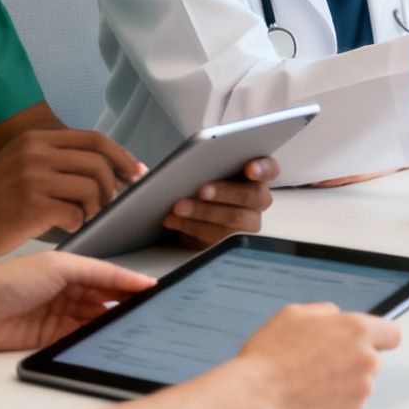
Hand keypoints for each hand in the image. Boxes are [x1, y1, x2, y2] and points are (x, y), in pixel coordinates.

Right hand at [0, 130, 146, 258]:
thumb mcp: (20, 164)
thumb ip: (55, 162)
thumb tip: (105, 171)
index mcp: (37, 139)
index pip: (94, 139)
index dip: (122, 156)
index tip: (136, 172)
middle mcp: (37, 153)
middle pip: (99, 163)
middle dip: (115, 186)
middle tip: (113, 204)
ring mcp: (34, 177)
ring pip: (93, 188)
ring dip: (97, 208)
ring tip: (85, 218)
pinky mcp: (32, 205)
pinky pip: (76, 213)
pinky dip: (79, 223)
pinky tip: (67, 227)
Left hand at [0, 252, 154, 353]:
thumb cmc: (6, 280)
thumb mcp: (59, 266)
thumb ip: (98, 273)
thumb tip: (132, 279)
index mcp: (70, 269)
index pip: (109, 277)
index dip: (131, 283)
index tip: (155, 291)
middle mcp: (65, 292)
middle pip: (104, 301)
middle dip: (124, 306)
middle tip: (147, 313)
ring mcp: (57, 316)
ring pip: (93, 322)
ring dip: (109, 325)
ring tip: (130, 328)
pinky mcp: (48, 339)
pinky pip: (77, 340)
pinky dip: (91, 341)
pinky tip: (104, 342)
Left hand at [162, 157, 278, 246]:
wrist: (191, 213)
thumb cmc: (197, 184)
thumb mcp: (191, 169)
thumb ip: (174, 166)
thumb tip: (139, 170)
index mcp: (256, 175)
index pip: (270, 168)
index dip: (262, 168)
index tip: (249, 169)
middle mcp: (258, 200)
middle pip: (252, 197)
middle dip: (226, 193)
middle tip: (202, 189)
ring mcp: (248, 223)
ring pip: (235, 221)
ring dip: (205, 213)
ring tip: (178, 208)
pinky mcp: (231, 243)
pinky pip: (217, 239)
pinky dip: (194, 229)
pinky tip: (175, 222)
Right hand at [233, 303, 400, 408]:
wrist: (257, 397)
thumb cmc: (270, 357)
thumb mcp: (292, 315)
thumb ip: (323, 312)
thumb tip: (334, 316)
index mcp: (355, 330)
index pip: (392, 333)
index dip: (380, 337)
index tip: (371, 342)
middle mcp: (365, 359)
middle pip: (373, 359)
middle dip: (353, 360)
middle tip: (322, 363)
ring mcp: (361, 389)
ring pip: (360, 382)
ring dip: (344, 382)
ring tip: (311, 381)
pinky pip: (350, 404)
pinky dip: (336, 402)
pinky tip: (312, 397)